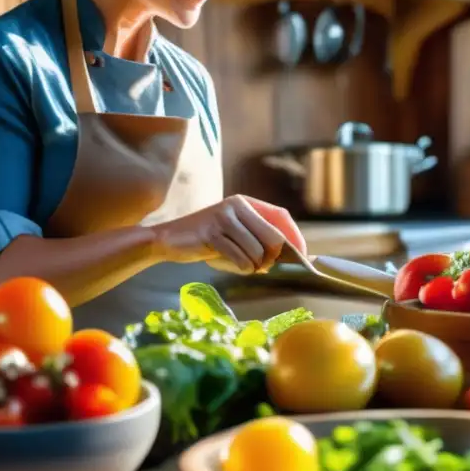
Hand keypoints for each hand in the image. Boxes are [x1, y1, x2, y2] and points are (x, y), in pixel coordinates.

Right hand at [149, 195, 305, 274]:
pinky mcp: (212, 233)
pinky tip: (235, 267)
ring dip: (254, 266)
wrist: (168, 240)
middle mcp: (236, 205)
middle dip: (273, 258)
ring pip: (257, 251)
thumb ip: (260, 238)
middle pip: (273, 237)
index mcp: (245, 202)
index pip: (282, 216)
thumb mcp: (236, 234)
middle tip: (264, 268)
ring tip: (243, 266)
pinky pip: (240, 257)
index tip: (301, 256)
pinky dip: (241, 268)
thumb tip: (291, 255)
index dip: (295, 237)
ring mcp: (223, 217)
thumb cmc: (207, 241)